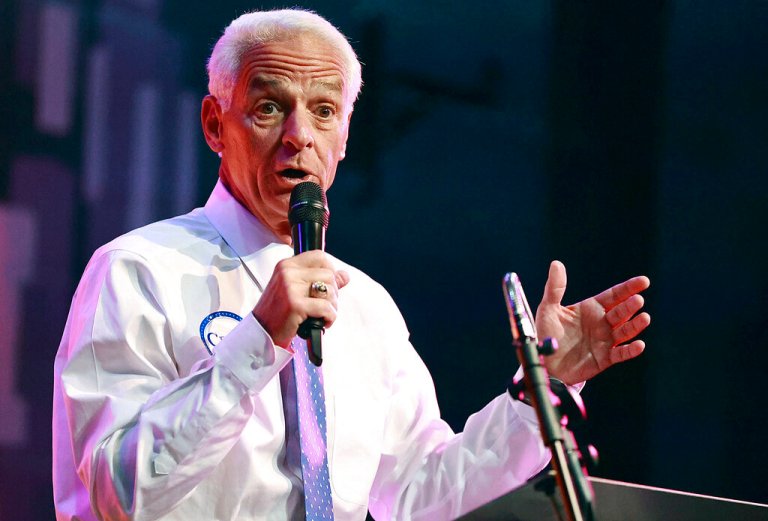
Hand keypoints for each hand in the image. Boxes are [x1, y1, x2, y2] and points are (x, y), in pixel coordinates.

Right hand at [252, 251, 349, 347]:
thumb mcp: (296, 290)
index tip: (326, 286)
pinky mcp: (295, 305)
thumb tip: (345, 275)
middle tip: (323, 306)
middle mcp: (287, 272)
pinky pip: (326, 308)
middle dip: (333, 293)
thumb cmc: (278, 312)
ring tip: (321, 315)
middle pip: (329, 275)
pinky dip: (330, 318)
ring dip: (332, 307)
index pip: (320, 256)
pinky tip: (321, 323)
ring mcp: (290, 288)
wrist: (261, 333)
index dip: (330, 271)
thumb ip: (320, 280)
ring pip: (330, 291)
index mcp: (287, 265)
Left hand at [535, 260, 650, 384]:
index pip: (614, 295)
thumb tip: (556, 263)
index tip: (644, 281)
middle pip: (621, 312)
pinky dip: (630, 350)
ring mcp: (605, 340)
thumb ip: (555, 288)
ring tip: (644, 318)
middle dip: (630, 306)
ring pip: (625, 331)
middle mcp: (602, 323)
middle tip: (638, 300)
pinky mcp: (604, 358)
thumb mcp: (548, 308)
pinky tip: (639, 344)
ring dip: (635, 325)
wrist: (543, 362)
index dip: (628, 288)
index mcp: (591, 308)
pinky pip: (620, 354)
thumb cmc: (546, 334)